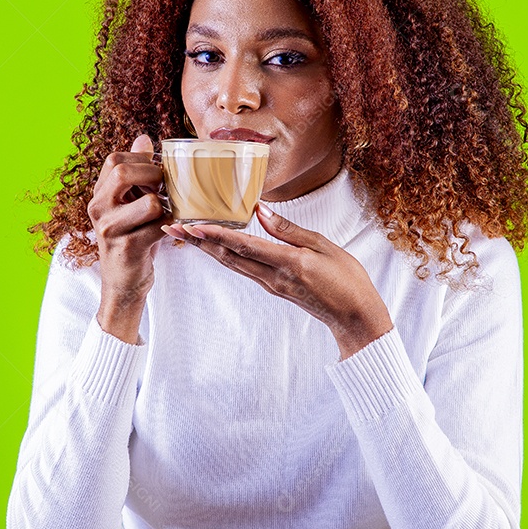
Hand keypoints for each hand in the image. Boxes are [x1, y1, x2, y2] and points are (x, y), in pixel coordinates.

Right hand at [88, 134, 172, 341]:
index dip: (142, 160)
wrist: (124, 283)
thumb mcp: (130, 203)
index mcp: (99, 194)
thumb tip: (143, 138)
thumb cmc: (132, 237)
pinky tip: (175, 229)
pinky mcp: (128, 249)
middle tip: (167, 186)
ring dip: (168, 205)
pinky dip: (174, 226)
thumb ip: (135, 171)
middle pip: (122, 173)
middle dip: (154, 175)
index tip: (158, 170)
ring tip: (171, 211)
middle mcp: (98, 209)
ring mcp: (110, 230)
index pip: (115, 159)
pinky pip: (160, 227)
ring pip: (149, 202)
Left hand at [161, 204, 393, 359]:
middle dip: (199, 242)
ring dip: (207, 249)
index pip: (245, 246)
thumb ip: (291, 231)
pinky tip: (216, 246)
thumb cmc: (347, 280)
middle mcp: (273, 277)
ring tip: (186, 235)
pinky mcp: (273, 288)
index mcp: (289, 264)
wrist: (354, 317)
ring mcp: (271, 285)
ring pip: (232, 264)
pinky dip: (225, 255)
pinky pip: (243, 269)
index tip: (193, 226)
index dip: (217, 235)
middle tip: (172, 227)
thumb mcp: (325, 248)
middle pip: (229, 257)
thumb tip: (262, 211)